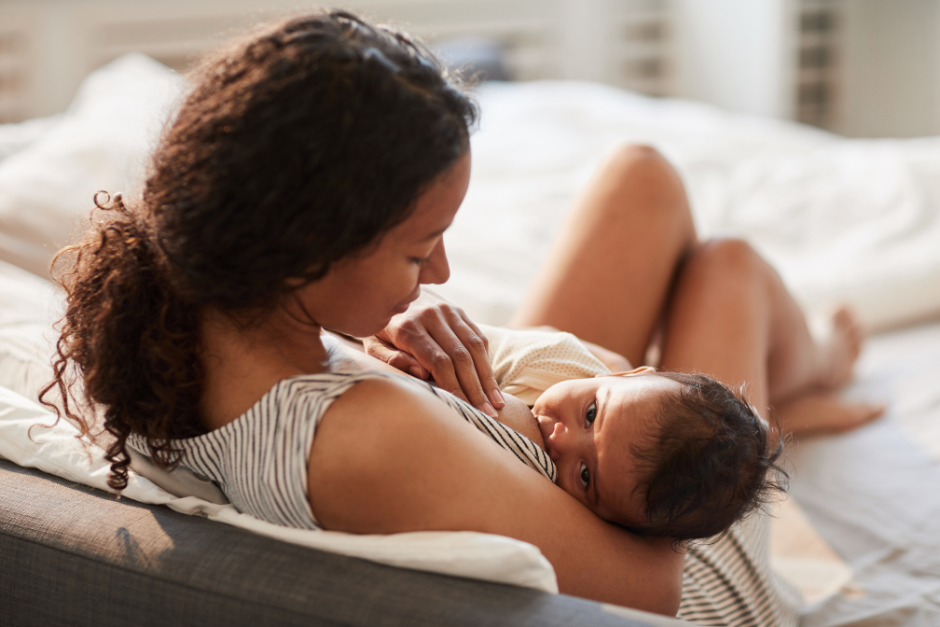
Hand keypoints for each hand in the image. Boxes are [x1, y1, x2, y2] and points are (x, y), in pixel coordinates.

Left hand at [363, 289, 504, 416]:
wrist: (387, 291)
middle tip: (488, 414)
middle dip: (476, 389)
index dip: (455, 388)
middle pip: (461, 357)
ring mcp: (447, 310)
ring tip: (497, 403)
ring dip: (487, 377)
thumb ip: (391, 360)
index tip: (466, 409)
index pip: (440, 362)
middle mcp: (431, 315)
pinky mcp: (458, 310)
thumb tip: (422, 373)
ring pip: (475, 347)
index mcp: (408, 326)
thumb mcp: (372, 345)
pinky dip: (486, 361)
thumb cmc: (378, 329)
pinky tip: (491, 383)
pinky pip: (478, 336)